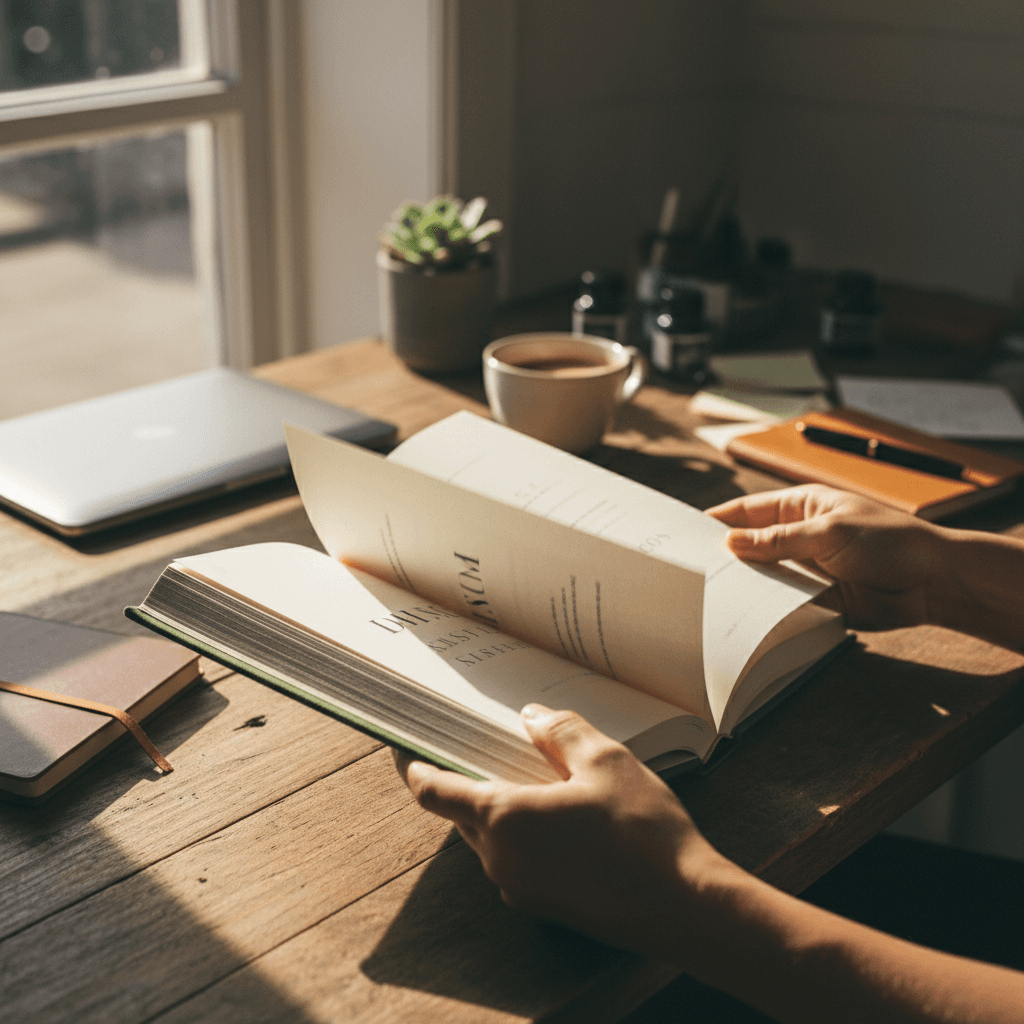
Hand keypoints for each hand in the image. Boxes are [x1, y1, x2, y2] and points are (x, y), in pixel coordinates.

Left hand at [397, 705, 736, 960]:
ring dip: (496, 805)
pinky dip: (520, 831)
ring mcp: (521, 888)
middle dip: (463, 778)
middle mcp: (501, 859)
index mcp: (503, 819)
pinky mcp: (544, 905)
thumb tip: (531, 717)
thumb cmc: (645, 833)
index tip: (401, 744)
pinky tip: (557, 812)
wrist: (687, 908)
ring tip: (528, 771)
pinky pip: (514, 859)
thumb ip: (560, 732)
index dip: (412, 765)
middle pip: (460, 812)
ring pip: (489, 836)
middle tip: (475, 741)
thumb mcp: (605, 760)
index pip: (433, 790)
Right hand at [707, 484, 942, 630]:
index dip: (716, 521)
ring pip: (763, 577)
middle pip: (749, 546)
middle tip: (690, 572)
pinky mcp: (816, 598)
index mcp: (800, 506)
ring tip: (709, 598)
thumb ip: (778, 540)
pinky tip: (744, 618)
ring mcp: (806, 568)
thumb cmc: (890, 542)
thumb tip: (731, 543)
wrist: (933, 582)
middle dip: (724, 557)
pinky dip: (765, 609)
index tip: (683, 534)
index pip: (746, 511)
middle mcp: (798, 536)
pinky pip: (782, 603)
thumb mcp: (829, 532)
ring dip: (744, 586)